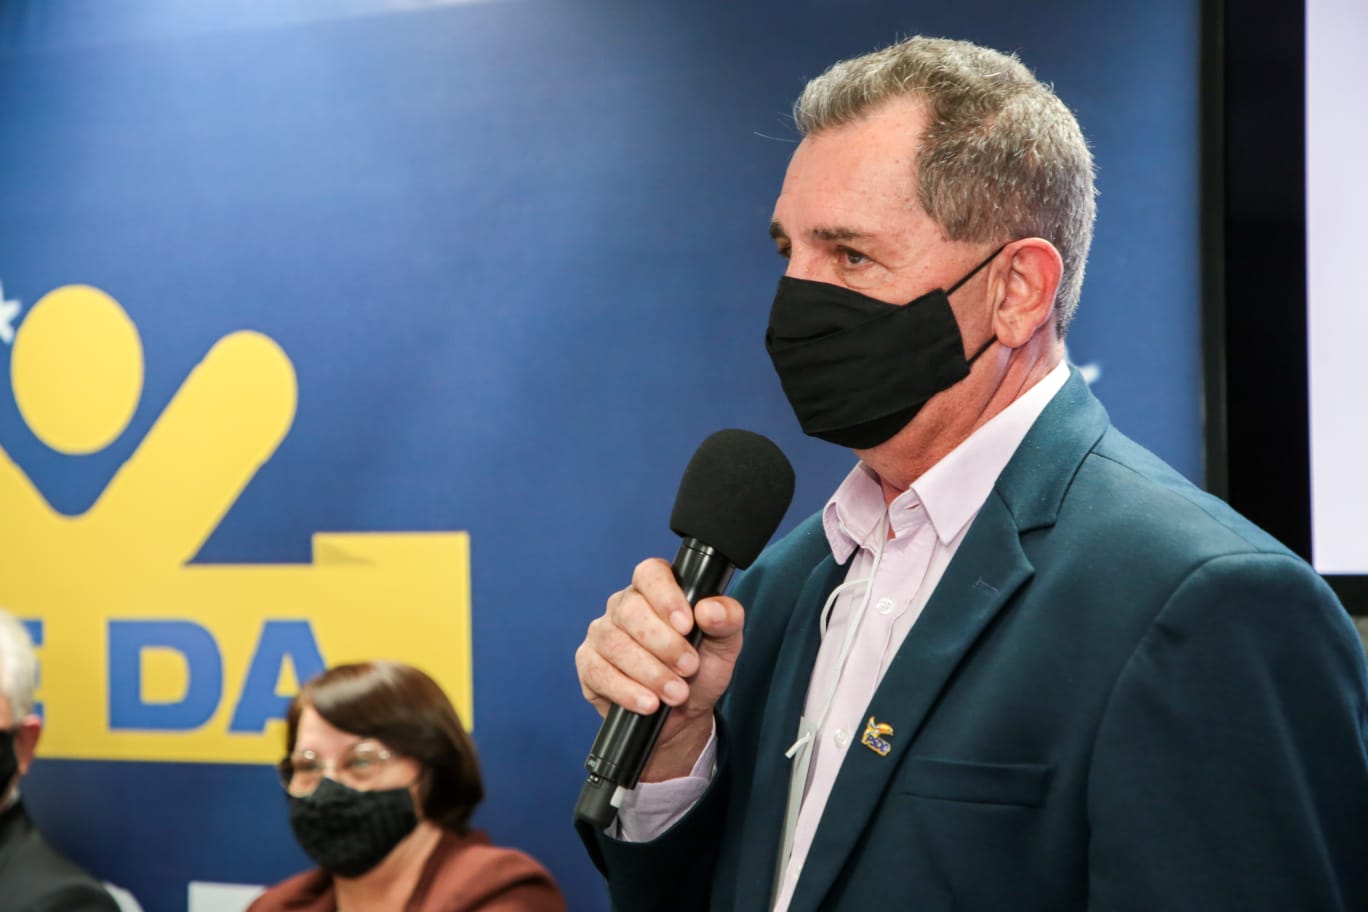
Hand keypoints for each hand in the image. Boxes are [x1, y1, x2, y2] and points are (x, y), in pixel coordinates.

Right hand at [575, 557, 743, 780]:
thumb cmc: (700, 671)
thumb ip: (727, 619)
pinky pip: (599, 672)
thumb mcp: (725, 645)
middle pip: (631, 611)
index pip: (650, 573)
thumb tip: (710, 608)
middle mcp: (623, 606)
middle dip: (665, 645)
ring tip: (676, 693)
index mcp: (656, 589)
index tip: (686, 625)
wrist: (682, 716)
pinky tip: (649, 703)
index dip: (666, 597)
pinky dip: (627, 691)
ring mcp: (602, 634)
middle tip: (689, 668)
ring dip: (650, 673)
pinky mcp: (589, 664)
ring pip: (615, 644)